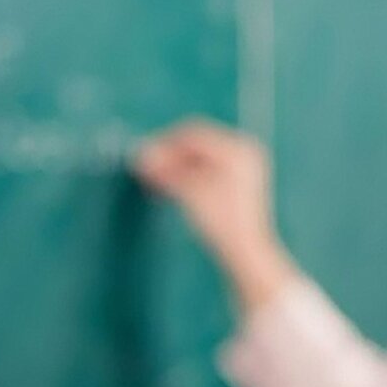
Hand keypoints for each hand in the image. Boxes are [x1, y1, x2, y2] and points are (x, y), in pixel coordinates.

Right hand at [135, 118, 297, 309]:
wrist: (246, 252)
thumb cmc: (221, 222)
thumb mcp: (189, 192)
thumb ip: (165, 170)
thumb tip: (140, 155)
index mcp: (238, 148)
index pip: (193, 134)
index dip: (164, 144)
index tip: (143, 156)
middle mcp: (244, 151)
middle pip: (197, 145)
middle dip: (170, 156)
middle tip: (146, 168)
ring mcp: (244, 166)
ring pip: (201, 157)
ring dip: (176, 166)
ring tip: (155, 179)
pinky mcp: (239, 182)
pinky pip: (209, 169)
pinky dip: (188, 175)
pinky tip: (171, 184)